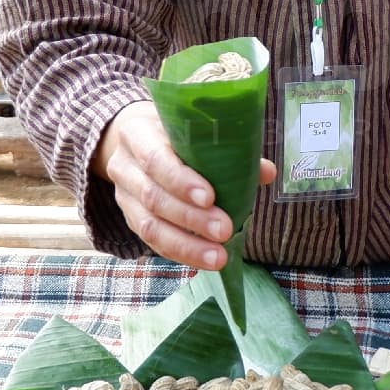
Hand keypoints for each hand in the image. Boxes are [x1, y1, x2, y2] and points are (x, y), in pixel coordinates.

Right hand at [92, 102, 273, 270]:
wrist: (135, 140)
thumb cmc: (173, 132)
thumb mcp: (193, 128)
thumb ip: (228, 148)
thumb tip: (266, 172)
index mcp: (138, 133)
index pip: (155, 159)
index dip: (181, 181)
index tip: (211, 197)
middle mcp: (124, 165)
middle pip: (154, 197)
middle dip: (191, 218)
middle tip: (225, 231)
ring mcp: (123, 195)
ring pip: (149, 226)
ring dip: (186, 245)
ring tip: (218, 257)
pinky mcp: (130, 218)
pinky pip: (151, 241)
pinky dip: (179, 252)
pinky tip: (204, 260)